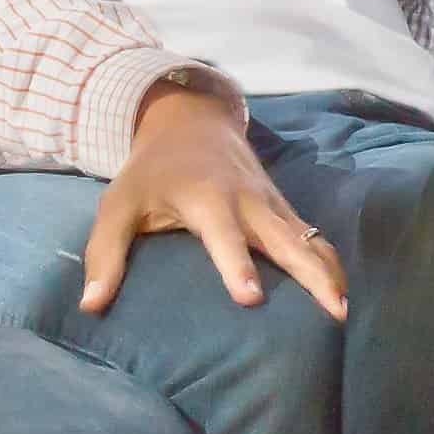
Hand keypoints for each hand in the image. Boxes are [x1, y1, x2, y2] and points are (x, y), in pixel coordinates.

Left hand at [83, 87, 348, 319]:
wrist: (192, 121)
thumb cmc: (150, 172)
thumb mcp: (117, 205)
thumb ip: (104, 254)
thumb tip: (89, 306)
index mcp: (206, 199)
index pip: (225, 236)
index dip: (237, 264)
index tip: (251, 298)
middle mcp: (246, 200)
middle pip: (284, 238)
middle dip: (309, 272)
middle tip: (331, 311)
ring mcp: (271, 203)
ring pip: (307, 238)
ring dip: (328, 271)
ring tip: (343, 312)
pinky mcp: (283, 209)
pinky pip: (311, 236)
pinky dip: (327, 261)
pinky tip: (341, 294)